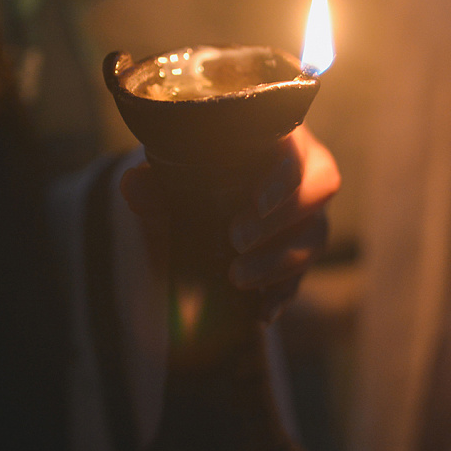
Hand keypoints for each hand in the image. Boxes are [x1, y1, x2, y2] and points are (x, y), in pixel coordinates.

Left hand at [120, 125, 339, 320]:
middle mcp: (303, 171)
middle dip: (281, 219)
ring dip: (278, 262)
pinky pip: (303, 275)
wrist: (196, 203)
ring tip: (238, 278)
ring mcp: (308, 215)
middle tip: (236, 241)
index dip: (284, 176)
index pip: (295, 148)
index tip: (258, 203)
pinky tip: (262, 313)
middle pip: (318, 189)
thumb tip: (132, 184)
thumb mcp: (173, 176)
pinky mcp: (300, 254)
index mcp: (277, 138)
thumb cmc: (195, 174)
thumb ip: (156, 181)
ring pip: (314, 236)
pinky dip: (282, 295)